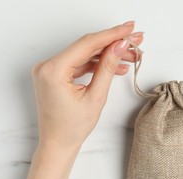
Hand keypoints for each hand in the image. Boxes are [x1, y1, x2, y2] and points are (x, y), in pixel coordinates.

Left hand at [31, 21, 143, 149]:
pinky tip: (116, 66)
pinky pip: (78, 63)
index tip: (130, 29)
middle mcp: (47, 66)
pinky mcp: (54, 74)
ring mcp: (49, 69)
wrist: (58, 144)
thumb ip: (108, 68)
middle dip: (113, 43)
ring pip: (84, 54)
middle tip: (135, 40)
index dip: (112, 34)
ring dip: (107, 54)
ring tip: (131, 56)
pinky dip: (96, 64)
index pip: (87, 44)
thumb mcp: (96, 97)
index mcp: (53, 70)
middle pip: (86, 47)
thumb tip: (119, 46)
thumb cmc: (72, 128)